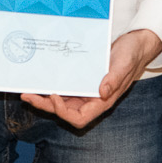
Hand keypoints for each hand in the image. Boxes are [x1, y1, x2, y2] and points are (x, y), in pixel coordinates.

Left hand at [21, 29, 161, 129]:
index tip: (55, 96)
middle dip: (45, 105)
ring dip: (44, 97)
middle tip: (27, 95)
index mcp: (102, 102)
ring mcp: (85, 91)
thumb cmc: (132, 55)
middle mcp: (91, 100)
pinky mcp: (81, 80)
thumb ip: (115, 79)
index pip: (79, 118)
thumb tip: (102, 93)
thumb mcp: (124, 64)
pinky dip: (51, 85)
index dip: (63, 112)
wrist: (134, 45)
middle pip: (64, 111)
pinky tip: (40, 79)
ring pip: (60, 101)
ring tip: (27, 90)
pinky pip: (63, 87)